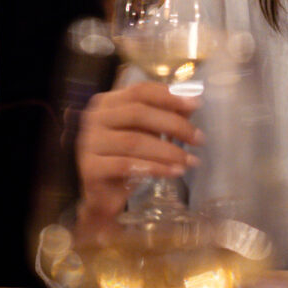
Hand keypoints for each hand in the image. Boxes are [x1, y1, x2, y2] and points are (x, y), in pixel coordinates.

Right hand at [76, 82, 202, 223]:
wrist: (103, 196)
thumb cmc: (127, 158)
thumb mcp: (148, 133)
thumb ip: (166, 115)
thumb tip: (192, 102)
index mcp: (108, 103)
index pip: (140, 91)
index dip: (168, 96)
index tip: (196, 104)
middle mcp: (95, 118)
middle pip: (138, 113)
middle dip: (173, 124)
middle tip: (198, 138)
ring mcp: (89, 143)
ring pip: (134, 141)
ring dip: (168, 151)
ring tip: (190, 160)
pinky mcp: (90, 168)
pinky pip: (126, 165)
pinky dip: (154, 168)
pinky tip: (174, 172)